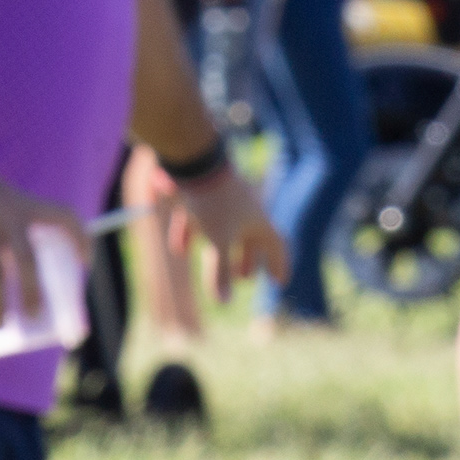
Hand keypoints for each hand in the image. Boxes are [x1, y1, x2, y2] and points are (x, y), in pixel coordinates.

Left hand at [168, 162, 287, 300]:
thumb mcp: (218, 241)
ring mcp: (225, 198)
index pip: (276, 245)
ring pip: (227, 227)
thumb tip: (223, 301)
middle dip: (247, 259)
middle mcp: (246, 207)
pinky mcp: (203, 191)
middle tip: (245, 278)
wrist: (192, 157)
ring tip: (216, 266)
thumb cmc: (213, 201)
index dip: (278, 265)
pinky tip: (179, 249)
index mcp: (258, 219)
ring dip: (222, 249)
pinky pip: (201, 215)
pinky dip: (193, 233)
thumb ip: (220, 272)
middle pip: (251, 237)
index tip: (280, 282)